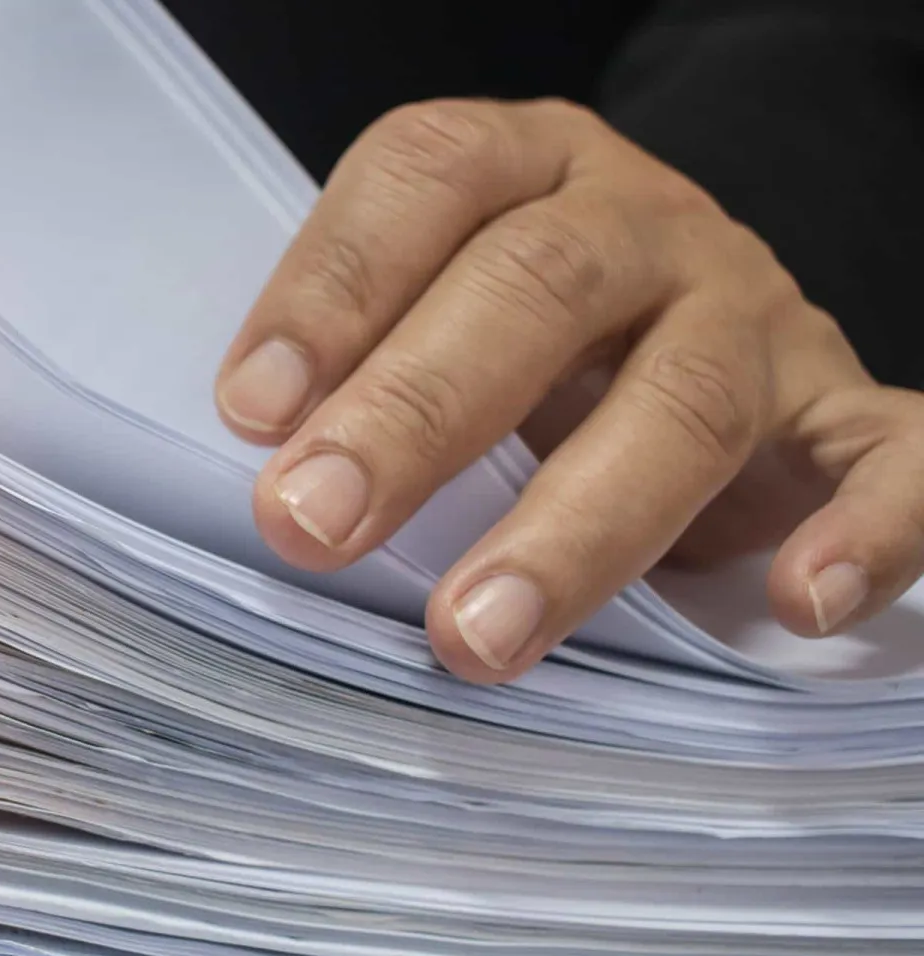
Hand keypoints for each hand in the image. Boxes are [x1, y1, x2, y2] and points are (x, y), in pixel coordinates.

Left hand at [214, 99, 923, 681]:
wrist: (697, 327)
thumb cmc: (523, 340)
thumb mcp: (431, 315)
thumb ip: (361, 371)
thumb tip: (270, 489)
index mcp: (525, 167)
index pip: (426, 180)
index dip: (332, 288)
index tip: (251, 410)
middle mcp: (644, 225)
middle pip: (537, 289)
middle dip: (414, 413)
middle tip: (313, 523)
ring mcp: (757, 315)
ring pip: (682, 400)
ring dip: (572, 526)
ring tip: (474, 633)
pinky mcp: (848, 412)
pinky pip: (895, 458)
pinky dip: (867, 531)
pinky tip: (801, 601)